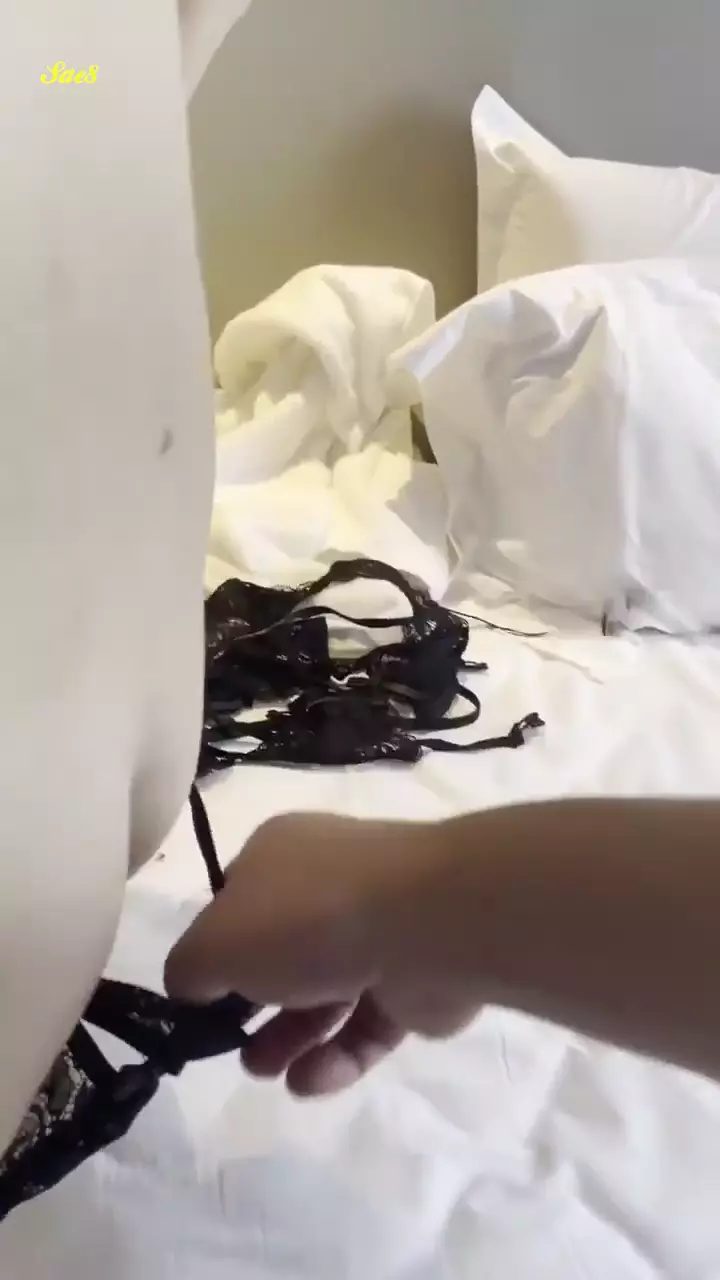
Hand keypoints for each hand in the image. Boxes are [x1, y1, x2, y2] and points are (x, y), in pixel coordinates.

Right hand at [165, 813, 477, 1094]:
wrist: (427, 924)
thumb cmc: (307, 918)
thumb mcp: (216, 943)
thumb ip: (190, 970)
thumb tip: (191, 988)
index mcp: (281, 854)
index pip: (236, 900)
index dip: (216, 948)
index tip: (199, 996)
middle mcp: (331, 883)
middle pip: (281, 950)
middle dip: (252, 1004)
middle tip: (232, 1046)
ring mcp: (380, 929)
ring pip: (325, 990)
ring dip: (289, 1036)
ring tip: (266, 1073)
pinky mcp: (416, 979)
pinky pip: (368, 1022)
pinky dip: (338, 1054)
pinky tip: (310, 1082)